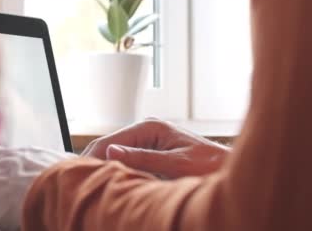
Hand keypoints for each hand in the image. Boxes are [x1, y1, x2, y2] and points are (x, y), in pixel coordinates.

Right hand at [81, 118, 229, 178]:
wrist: (230, 170)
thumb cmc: (211, 165)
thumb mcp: (176, 164)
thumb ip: (143, 157)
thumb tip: (110, 151)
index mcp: (150, 126)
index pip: (109, 141)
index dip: (93, 158)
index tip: (81, 175)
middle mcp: (146, 130)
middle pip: (109, 147)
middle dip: (97, 163)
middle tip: (84, 183)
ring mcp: (147, 142)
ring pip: (116, 156)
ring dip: (107, 169)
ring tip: (96, 184)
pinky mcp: (150, 153)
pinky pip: (126, 162)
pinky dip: (118, 172)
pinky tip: (112, 182)